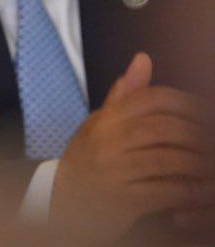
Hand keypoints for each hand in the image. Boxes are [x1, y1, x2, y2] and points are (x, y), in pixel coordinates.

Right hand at [51, 53, 214, 241]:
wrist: (64, 205)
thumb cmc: (88, 162)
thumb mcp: (100, 124)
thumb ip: (125, 95)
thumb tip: (144, 59)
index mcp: (105, 119)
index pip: (151, 99)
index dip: (186, 103)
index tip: (206, 111)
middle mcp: (105, 141)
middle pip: (164, 128)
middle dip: (199, 134)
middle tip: (212, 138)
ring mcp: (113, 171)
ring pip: (169, 160)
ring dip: (199, 163)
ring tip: (210, 163)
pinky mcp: (123, 200)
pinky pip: (167, 192)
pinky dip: (191, 191)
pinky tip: (201, 189)